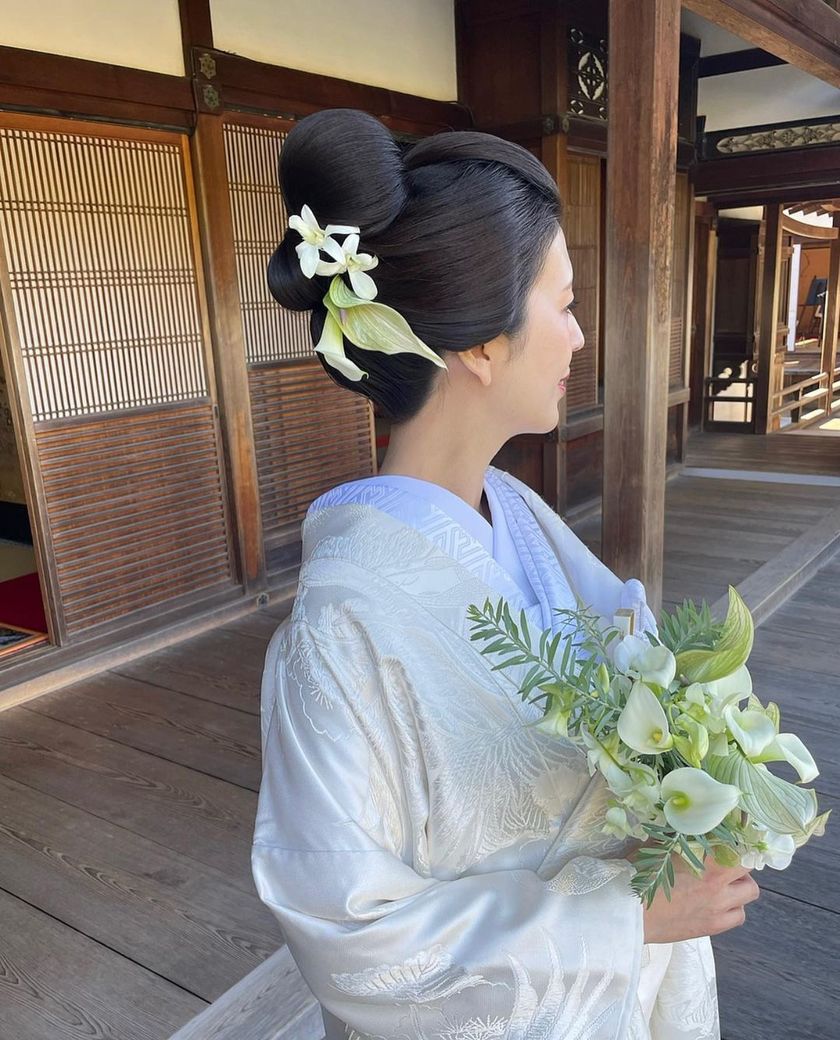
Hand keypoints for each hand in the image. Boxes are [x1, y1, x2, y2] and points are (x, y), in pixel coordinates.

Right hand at [630, 846, 760, 943]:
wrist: (630, 914)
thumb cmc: (639, 878)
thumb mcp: (658, 849)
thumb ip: (678, 838)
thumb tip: (686, 825)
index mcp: (706, 864)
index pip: (739, 847)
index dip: (740, 839)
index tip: (735, 834)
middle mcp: (718, 888)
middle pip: (748, 869)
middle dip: (740, 861)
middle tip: (727, 857)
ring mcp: (718, 910)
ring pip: (749, 894)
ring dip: (740, 884)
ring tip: (724, 881)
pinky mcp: (713, 927)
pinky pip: (738, 916)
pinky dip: (733, 907)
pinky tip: (717, 902)